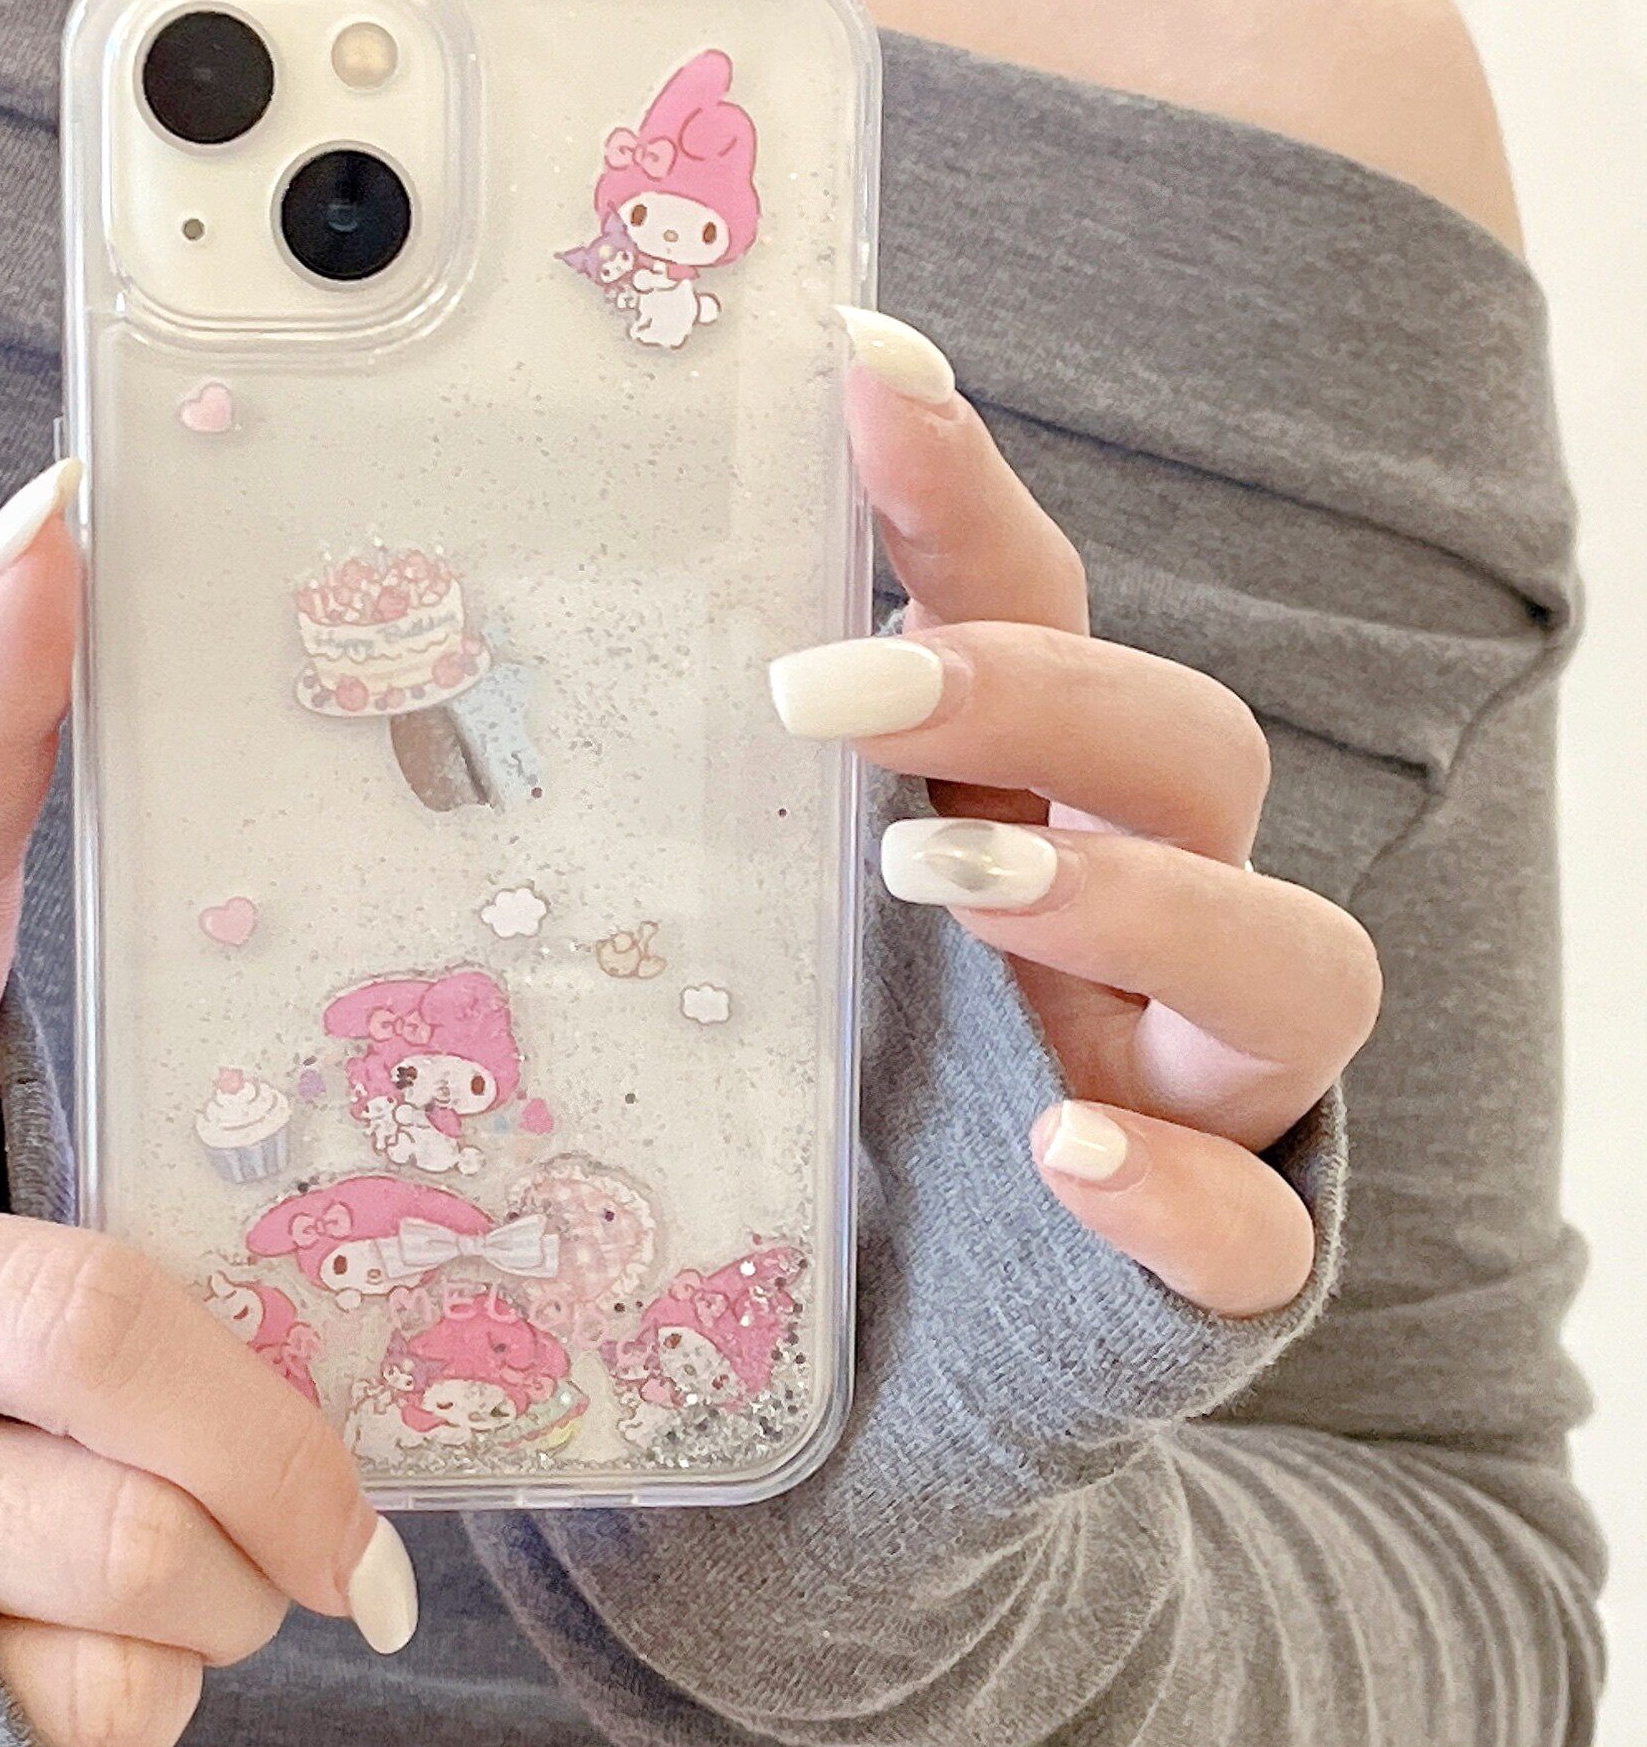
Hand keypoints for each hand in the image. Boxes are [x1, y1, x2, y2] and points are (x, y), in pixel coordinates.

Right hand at [0, 459, 416, 1746]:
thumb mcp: (36, 1208)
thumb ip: (168, 1162)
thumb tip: (325, 992)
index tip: (64, 523)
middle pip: (88, 1324)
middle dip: (267, 1440)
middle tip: (359, 1512)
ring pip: (126, 1545)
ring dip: (249, 1570)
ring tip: (263, 1559)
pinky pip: (107, 1690)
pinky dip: (181, 1681)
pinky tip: (147, 1631)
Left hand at [771, 310, 1382, 1319]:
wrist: (867, 1383)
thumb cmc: (803, 1115)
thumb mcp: (740, 927)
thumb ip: (680, 805)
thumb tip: (454, 653)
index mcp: (1021, 816)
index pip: (1033, 616)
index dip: (967, 490)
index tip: (860, 362)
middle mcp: (1129, 930)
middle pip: (1190, 748)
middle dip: (1037, 692)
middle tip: (829, 691)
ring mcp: (1182, 1093)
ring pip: (1292, 961)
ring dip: (1133, 894)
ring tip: (945, 877)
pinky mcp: (1196, 1266)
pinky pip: (1257, 1233)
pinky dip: (1179, 1192)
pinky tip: (1065, 1162)